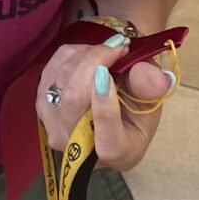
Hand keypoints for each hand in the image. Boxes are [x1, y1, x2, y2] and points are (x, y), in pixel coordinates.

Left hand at [36, 36, 175, 176]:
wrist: (114, 105)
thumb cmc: (136, 109)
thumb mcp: (152, 101)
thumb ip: (151, 89)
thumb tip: (156, 77)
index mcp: (117, 153)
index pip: (107, 141)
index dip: (105, 109)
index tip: (107, 74)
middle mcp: (79, 148)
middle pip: (75, 100)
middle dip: (94, 62)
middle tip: (118, 45)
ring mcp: (54, 127)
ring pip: (61, 81)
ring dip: (85, 55)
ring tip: (107, 50)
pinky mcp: (42, 105)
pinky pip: (52, 69)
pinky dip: (72, 55)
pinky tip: (89, 55)